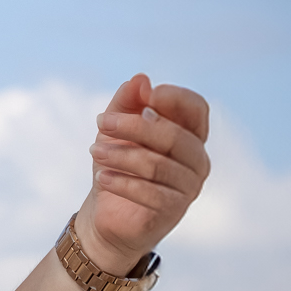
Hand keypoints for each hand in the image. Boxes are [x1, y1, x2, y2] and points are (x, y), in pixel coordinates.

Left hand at [76, 74, 210, 275]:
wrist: (107, 212)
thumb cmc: (117, 163)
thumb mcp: (115, 129)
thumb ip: (128, 102)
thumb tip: (141, 79)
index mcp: (188, 133)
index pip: (196, 108)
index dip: (175, 98)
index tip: (146, 94)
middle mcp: (196, 159)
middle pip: (174, 135)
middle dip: (134, 125)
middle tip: (101, 122)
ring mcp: (189, 186)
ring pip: (159, 165)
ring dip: (121, 155)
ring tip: (94, 152)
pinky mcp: (174, 210)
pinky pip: (151, 193)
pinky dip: (123, 183)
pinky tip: (102, 177)